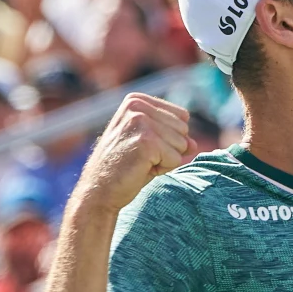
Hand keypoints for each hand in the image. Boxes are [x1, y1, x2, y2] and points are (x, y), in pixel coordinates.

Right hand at [74, 94, 192, 211]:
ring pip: (182, 144)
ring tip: (140, 163)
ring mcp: (140, 122)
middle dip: (169, 149)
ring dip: (166, 159)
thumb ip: (174, 138)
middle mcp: (137, 106)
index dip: (169, 138)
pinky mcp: (146, 141)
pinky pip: (176, 158)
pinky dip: (163, 168)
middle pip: (183, 129)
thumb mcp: (151, 146)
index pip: (181, 116)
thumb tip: (193, 144)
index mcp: (136, 100)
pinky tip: (141, 169)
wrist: (98, 191)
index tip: (144, 146)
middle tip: (142, 158)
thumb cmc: (124, 168)